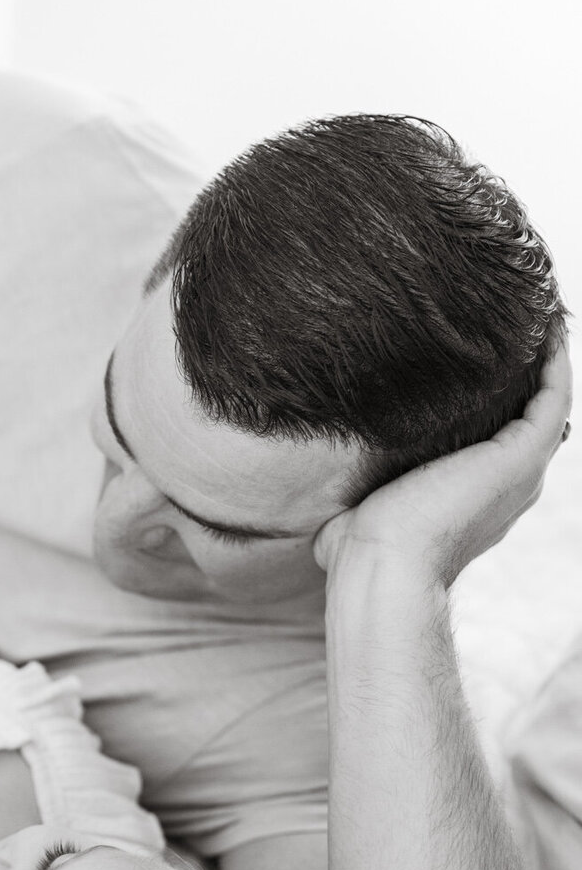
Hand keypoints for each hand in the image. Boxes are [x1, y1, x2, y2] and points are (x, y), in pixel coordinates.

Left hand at [315, 340, 571, 588]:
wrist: (383, 562)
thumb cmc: (360, 550)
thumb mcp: (355, 524)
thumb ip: (349, 512)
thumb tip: (315, 519)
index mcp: (475, 496)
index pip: (498, 440)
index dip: (496, 400)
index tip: (480, 358)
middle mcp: (509, 483)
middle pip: (532, 416)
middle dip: (529, 370)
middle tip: (520, 319)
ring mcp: (522, 469)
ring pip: (550, 400)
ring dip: (548, 356)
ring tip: (539, 307)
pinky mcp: (523, 453)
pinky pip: (554, 393)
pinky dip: (554, 357)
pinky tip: (545, 320)